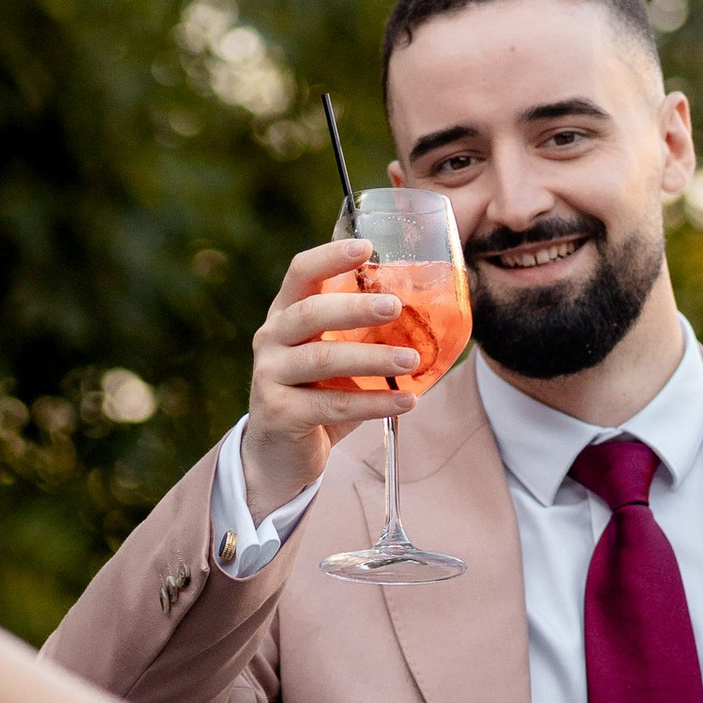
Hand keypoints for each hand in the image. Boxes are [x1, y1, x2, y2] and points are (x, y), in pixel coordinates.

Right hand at [239, 237, 422, 516]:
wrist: (279, 456)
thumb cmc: (317, 395)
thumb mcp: (334, 357)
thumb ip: (363, 335)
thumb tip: (433, 316)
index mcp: (285, 315)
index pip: (300, 273)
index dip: (330, 256)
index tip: (366, 246)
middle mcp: (270, 339)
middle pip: (310, 313)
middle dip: (355, 307)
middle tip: (396, 306)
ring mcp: (269, 376)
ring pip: (322, 360)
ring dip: (372, 358)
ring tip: (412, 359)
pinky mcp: (280, 414)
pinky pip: (332, 405)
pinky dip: (374, 403)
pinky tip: (407, 402)